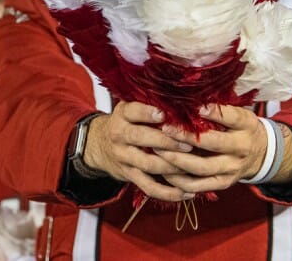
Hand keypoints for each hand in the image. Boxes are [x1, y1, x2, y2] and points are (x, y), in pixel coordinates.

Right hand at [82, 101, 196, 202]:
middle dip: (166, 141)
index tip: (164, 114)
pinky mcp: (129, 176)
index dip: (147, 113)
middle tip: (188, 144)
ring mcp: (124, 157)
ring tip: (192, 167)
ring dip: (171, 167)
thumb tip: (183, 98)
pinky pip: (149, 187)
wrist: (99, 145)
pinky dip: (168, 193)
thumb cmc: (127, 121)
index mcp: (122, 115)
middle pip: (141, 138)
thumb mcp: (130, 107)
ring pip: (148, 164)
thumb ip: (149, 103)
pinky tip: (187, 193)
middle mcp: (120, 135)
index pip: (133, 111)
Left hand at [155, 104, 267, 194]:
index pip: (231, 117)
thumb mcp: (238, 113)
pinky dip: (179, 180)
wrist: (260, 154)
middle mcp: (241, 148)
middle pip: (213, 143)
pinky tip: (164, 170)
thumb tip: (190, 96)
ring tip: (158, 149)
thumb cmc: (240, 127)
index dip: (213, 112)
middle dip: (186, 136)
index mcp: (246, 125)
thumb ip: (220, 107)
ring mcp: (232, 168)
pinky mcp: (223, 183)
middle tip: (165, 129)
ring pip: (201, 168)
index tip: (194, 106)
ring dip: (177, 159)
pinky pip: (198, 186)